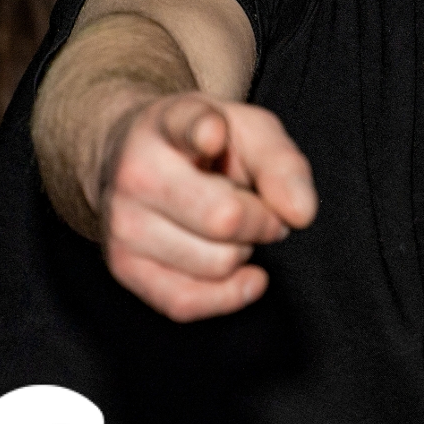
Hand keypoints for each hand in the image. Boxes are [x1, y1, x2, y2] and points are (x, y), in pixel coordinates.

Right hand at [94, 92, 317, 320]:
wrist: (134, 157)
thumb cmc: (204, 143)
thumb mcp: (251, 131)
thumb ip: (283, 165)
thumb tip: (300, 214)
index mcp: (170, 122)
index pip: (185, 126)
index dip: (202, 131)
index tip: (212, 134)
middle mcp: (136, 171)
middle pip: (225, 218)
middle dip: (263, 220)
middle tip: (259, 208)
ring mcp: (122, 222)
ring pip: (215, 264)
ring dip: (241, 252)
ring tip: (228, 229)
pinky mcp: (122, 266)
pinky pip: (186, 302)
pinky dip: (228, 295)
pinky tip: (242, 273)